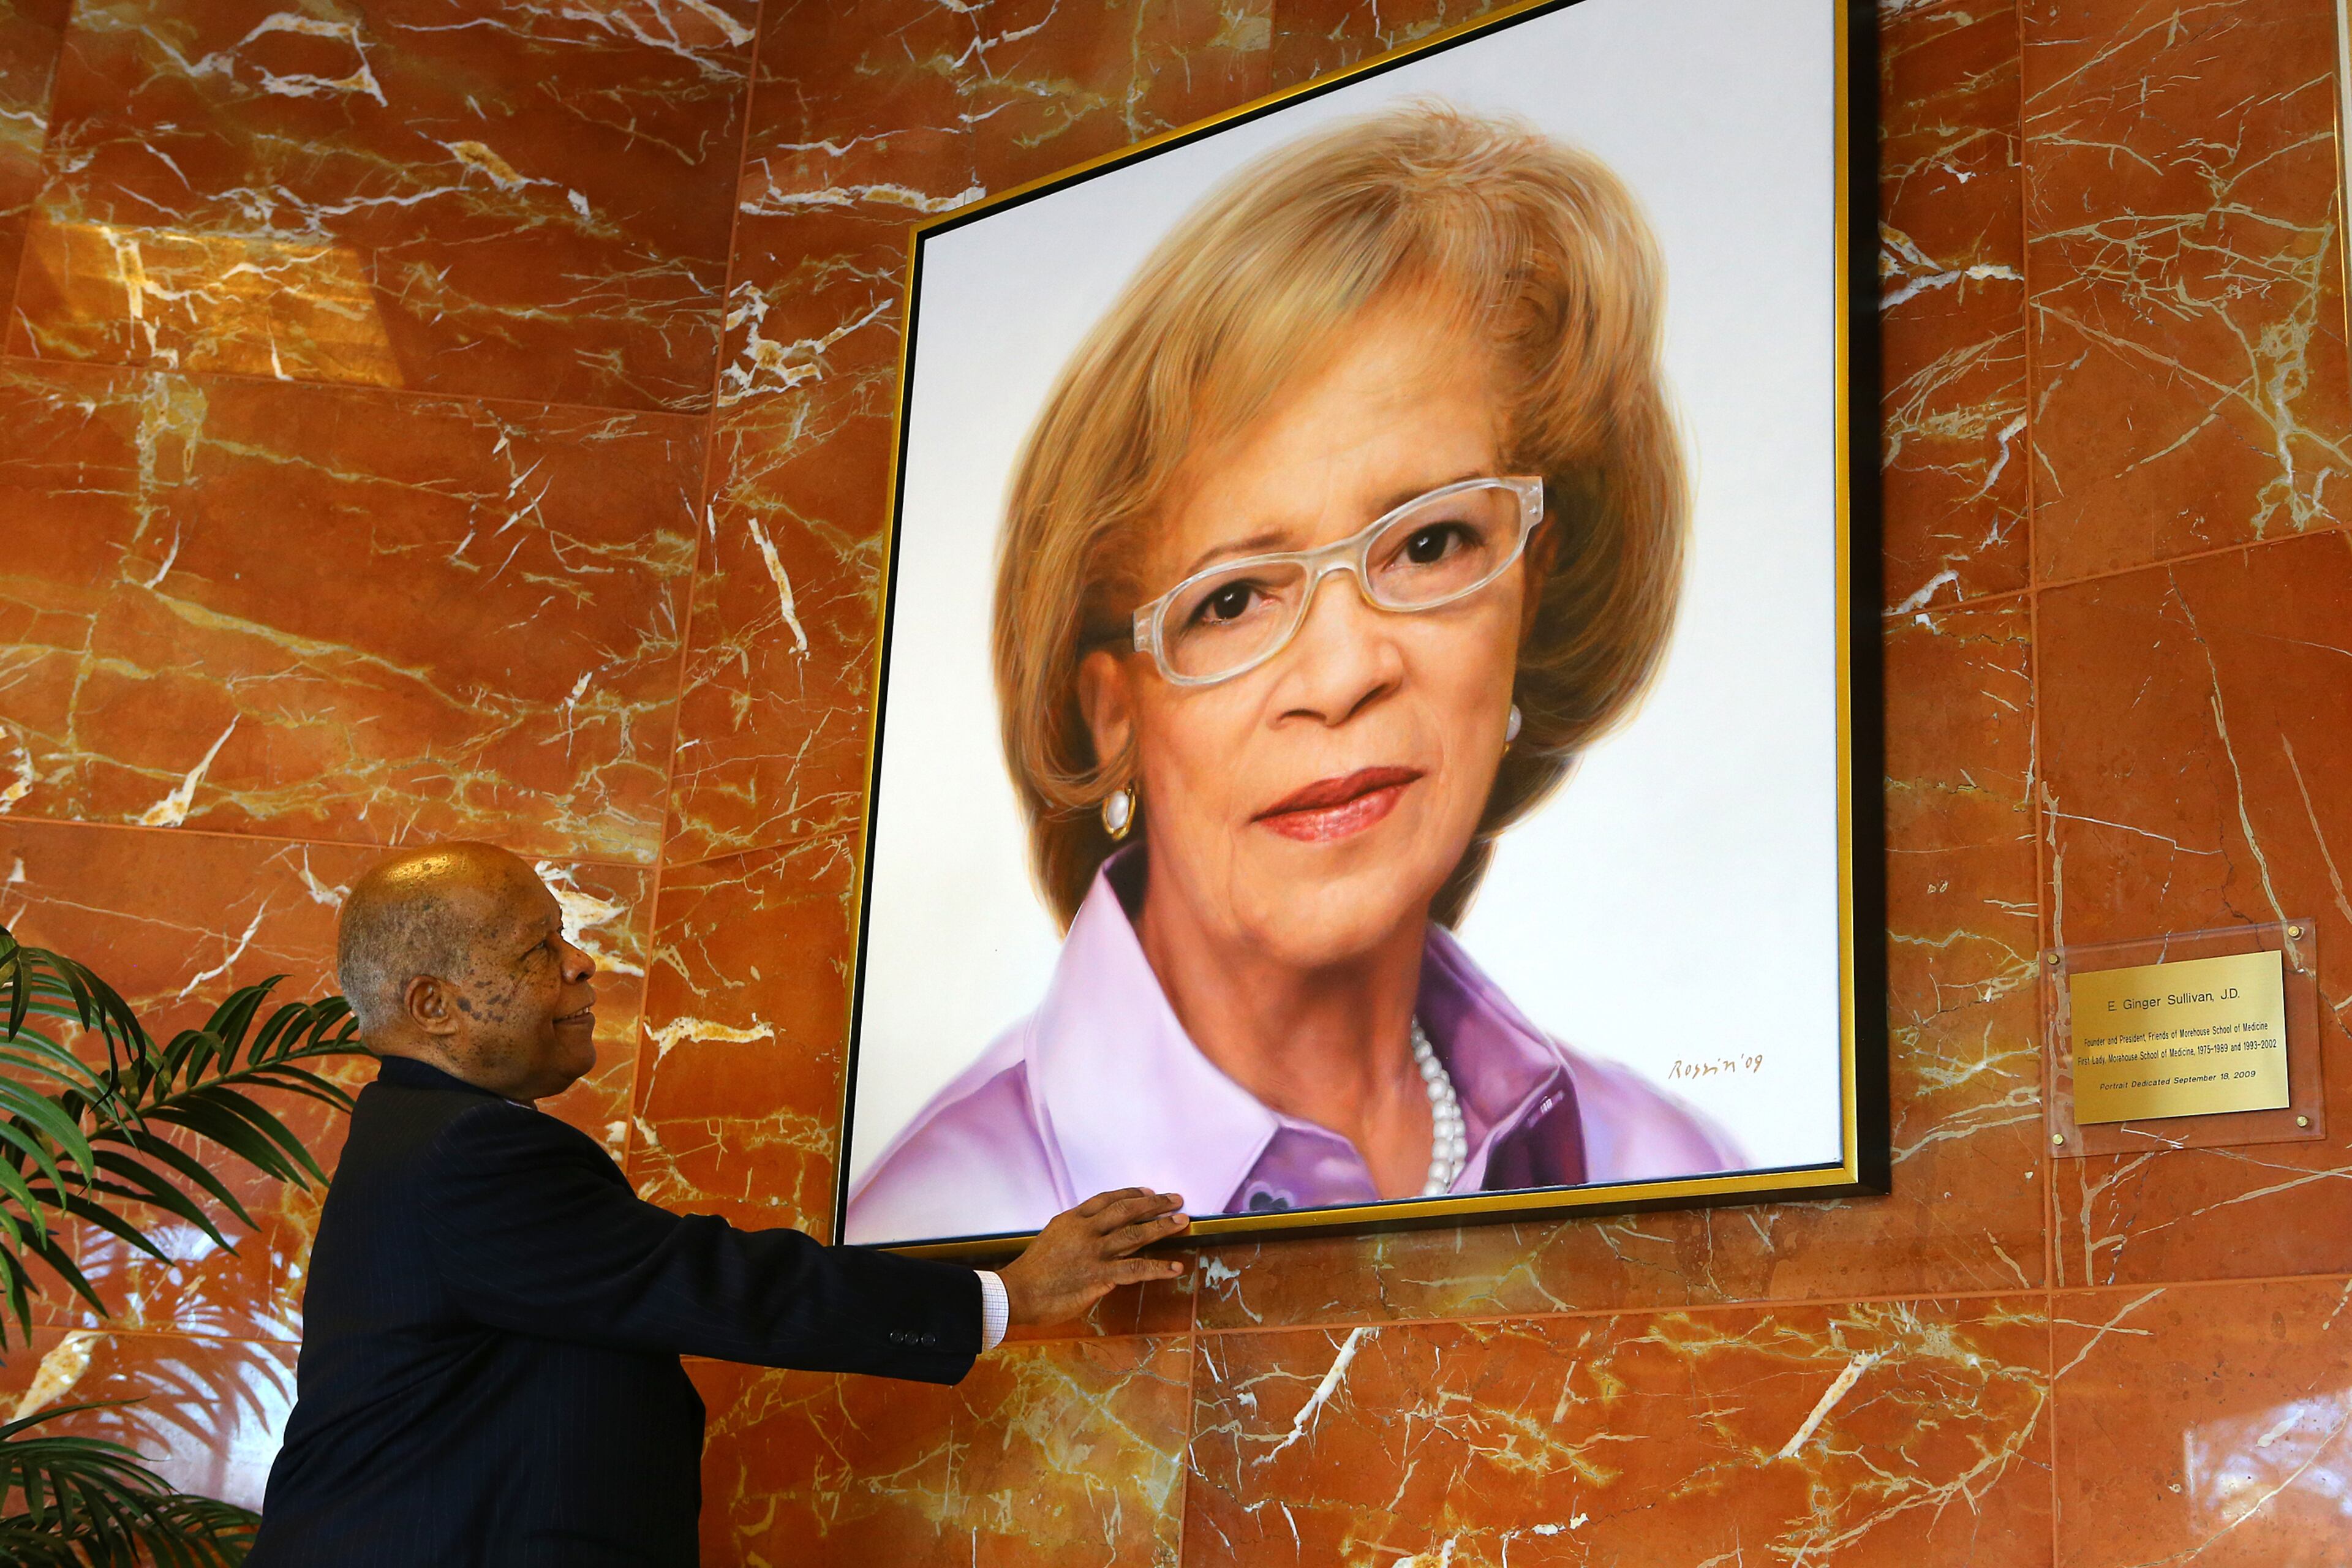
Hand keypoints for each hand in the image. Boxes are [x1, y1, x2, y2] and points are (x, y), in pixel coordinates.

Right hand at [998, 1188, 1189, 1326]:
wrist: (1018, 1293)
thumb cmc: (1033, 1270)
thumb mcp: (1053, 1238)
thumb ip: (1078, 1232)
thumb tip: (1102, 1233)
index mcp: (1073, 1219)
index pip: (1108, 1199)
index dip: (1131, 1194)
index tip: (1148, 1192)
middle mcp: (1086, 1231)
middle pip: (1127, 1210)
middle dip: (1155, 1203)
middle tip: (1176, 1200)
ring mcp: (1094, 1253)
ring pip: (1135, 1234)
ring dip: (1162, 1227)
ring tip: (1182, 1222)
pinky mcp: (1100, 1276)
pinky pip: (1135, 1269)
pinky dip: (1158, 1267)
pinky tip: (1175, 1267)